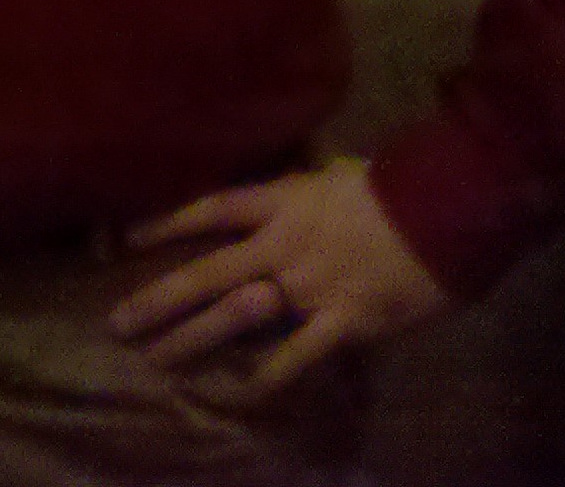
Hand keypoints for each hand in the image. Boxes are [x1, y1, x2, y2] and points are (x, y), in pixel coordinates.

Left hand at [106, 157, 449, 395]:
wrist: (447, 210)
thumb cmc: (398, 185)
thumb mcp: (338, 171)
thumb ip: (305, 184)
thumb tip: (289, 184)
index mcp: (282, 200)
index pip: (209, 209)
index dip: (166, 223)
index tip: (125, 240)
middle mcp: (281, 244)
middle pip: (206, 272)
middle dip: (158, 299)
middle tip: (117, 323)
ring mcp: (308, 285)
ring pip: (235, 315)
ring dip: (192, 339)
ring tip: (155, 359)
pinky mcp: (341, 320)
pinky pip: (296, 354)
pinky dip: (268, 375)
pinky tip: (241, 393)